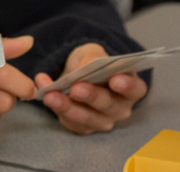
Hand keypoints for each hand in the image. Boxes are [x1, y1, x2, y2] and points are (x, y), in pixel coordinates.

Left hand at [33, 43, 147, 134]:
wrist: (76, 74)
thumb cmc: (92, 63)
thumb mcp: (93, 53)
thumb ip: (93, 57)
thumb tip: (87, 66)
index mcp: (131, 88)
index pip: (135, 89)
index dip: (127, 85)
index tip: (114, 79)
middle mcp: (120, 108)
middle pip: (108, 106)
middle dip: (91, 96)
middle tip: (75, 87)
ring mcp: (102, 121)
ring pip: (86, 118)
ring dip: (67, 106)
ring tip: (50, 94)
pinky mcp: (83, 127)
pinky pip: (69, 120)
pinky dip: (55, 106)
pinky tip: (44, 93)